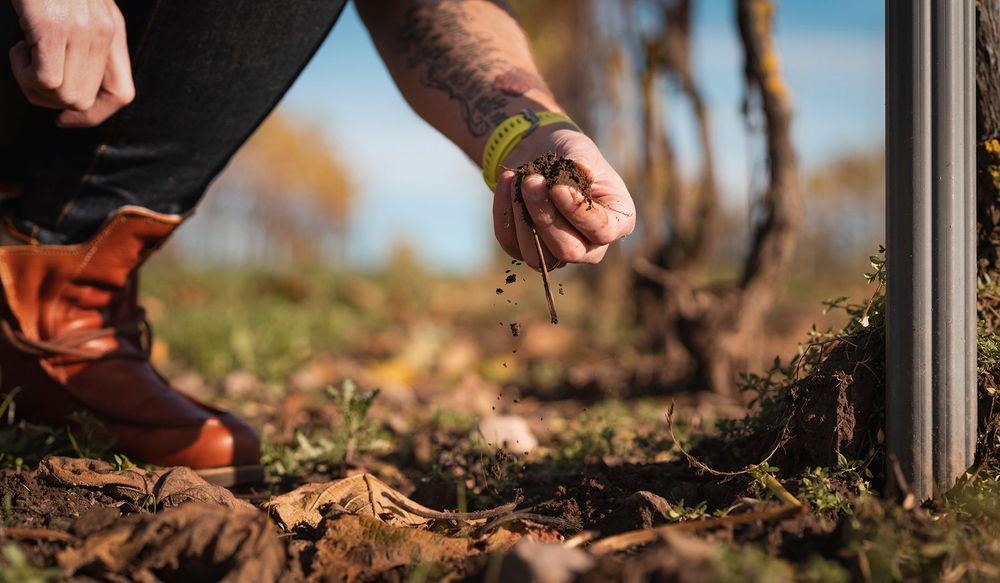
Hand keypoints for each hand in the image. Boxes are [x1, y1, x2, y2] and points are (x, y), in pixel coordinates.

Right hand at [9, 0, 133, 127]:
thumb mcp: (74, 8)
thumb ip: (82, 41)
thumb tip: (73, 90)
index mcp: (112, 29)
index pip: (121, 94)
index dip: (93, 116)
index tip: (64, 118)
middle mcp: (103, 31)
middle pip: (86, 102)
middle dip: (51, 99)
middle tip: (31, 67)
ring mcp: (81, 29)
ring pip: (66, 97)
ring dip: (34, 84)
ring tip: (24, 49)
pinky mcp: (53, 27)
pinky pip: (46, 81)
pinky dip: (24, 74)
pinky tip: (19, 47)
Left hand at [492, 126, 635, 269]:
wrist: (541, 152)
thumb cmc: (569, 153)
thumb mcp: (580, 150)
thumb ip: (581, 163)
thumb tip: (581, 171)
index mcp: (617, 220)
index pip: (603, 231)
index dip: (578, 213)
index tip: (556, 186)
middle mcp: (591, 245)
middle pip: (569, 251)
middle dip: (545, 216)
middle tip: (532, 181)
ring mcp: (558, 252)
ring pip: (537, 256)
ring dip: (522, 217)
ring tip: (519, 179)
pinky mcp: (528, 248)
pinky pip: (511, 243)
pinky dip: (504, 212)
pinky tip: (507, 182)